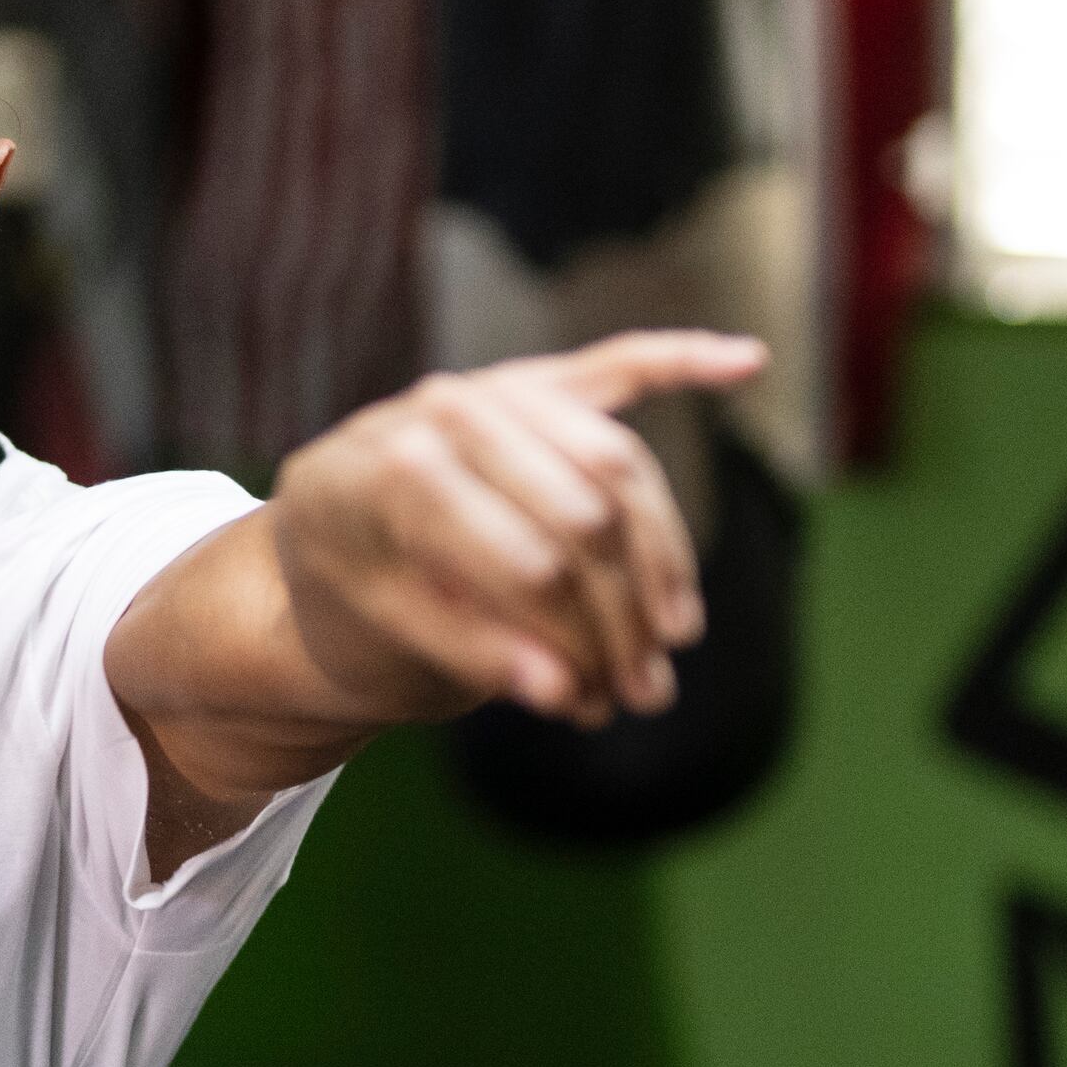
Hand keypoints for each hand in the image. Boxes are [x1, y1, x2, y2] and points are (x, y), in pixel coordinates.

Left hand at [266, 332, 767, 728]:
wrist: (320, 521)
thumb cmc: (346, 584)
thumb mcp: (380, 631)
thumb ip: (470, 653)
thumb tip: (568, 694)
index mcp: (388, 476)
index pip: (525, 565)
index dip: (574, 643)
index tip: (594, 706)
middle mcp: (440, 415)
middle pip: (584, 517)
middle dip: (623, 614)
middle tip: (647, 693)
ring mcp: (488, 389)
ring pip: (617, 467)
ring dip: (662, 557)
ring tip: (678, 638)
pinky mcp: (527, 382)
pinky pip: (612, 366)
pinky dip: (680, 359)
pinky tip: (746, 362)